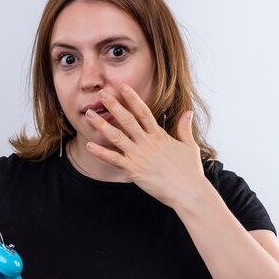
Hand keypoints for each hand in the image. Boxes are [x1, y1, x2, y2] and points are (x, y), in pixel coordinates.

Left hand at [84, 84, 206, 208]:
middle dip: (114, 106)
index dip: (133, 99)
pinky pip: (113, 159)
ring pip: (116, 136)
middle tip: (102, 94)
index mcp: (159, 136)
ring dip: (102, 125)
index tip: (123, 87)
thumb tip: (188, 112)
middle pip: (127, 120)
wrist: (188, 192)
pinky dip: (100, 152)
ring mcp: (139, 156)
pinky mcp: (133, 170)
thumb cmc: (190, 172)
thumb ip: (185, 128)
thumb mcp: (190, 146)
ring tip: (89, 115)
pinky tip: (89, 145)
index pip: (144, 112)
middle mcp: (147, 143)